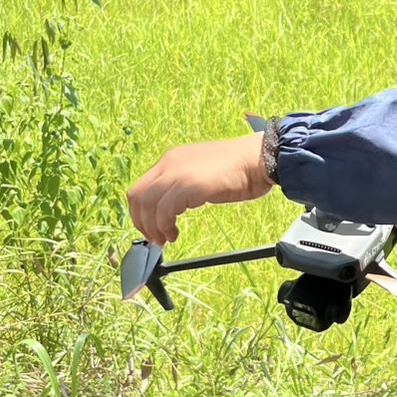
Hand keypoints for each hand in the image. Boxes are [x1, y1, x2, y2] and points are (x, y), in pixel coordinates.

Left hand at [127, 135, 271, 245]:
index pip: (142, 187)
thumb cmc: (238, 168)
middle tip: (154, 237)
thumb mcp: (202, 173)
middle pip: (137, 195)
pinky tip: (174, 234)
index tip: (150, 227)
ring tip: (165, 239)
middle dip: (141, 221)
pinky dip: (164, 226)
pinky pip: (164, 210)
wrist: (259, 158)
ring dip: (152, 227)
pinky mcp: (190, 185)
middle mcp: (169, 163)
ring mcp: (178, 173)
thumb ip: (184, 185)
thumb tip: (173, 207)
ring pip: (147, 204)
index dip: (141, 211)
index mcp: (171, 159)